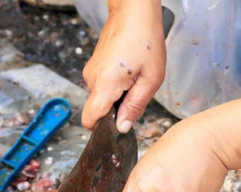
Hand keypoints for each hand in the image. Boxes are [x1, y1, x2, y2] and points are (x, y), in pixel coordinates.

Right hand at [81, 0, 165, 132]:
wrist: (134, 12)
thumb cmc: (145, 41)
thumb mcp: (150, 80)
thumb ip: (135, 107)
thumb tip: (122, 127)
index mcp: (104, 85)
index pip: (90, 120)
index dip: (103, 129)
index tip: (119, 125)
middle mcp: (92, 80)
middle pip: (98, 109)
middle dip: (117, 109)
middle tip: (137, 91)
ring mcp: (91, 71)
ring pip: (102, 96)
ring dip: (118, 95)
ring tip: (136, 77)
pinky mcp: (95, 65)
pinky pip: (103, 84)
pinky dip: (116, 84)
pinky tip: (130, 71)